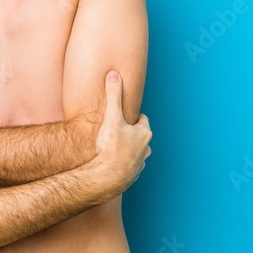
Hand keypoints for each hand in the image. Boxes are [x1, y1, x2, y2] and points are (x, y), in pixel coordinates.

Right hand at [94, 70, 151, 192]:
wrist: (108, 177)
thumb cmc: (112, 147)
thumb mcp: (112, 116)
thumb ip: (113, 95)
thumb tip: (114, 75)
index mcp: (144, 133)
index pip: (141, 120)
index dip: (131, 117)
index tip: (122, 116)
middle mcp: (145, 149)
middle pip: (139, 136)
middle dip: (129, 133)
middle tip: (116, 130)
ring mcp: (139, 164)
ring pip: (135, 152)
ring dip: (126, 150)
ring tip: (112, 148)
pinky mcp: (131, 176)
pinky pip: (128, 166)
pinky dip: (121, 164)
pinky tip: (110, 163)